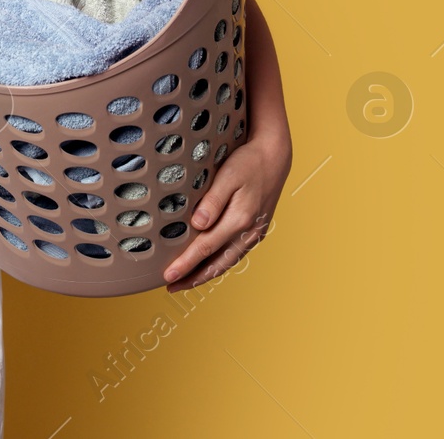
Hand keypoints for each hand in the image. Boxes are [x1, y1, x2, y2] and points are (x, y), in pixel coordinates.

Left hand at [160, 132, 290, 291]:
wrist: (274, 156)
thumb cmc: (248, 162)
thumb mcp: (227, 176)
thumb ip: (212, 201)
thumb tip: (197, 224)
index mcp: (240, 219)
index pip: (206, 248)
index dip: (186, 264)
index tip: (168, 276)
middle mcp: (249, 231)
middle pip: (217, 263)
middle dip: (194, 278)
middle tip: (171, 287)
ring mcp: (255, 233)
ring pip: (228, 262)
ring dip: (206, 274)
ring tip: (186, 281)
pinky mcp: (256, 230)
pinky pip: (235, 253)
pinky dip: (219, 263)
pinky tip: (208, 264)